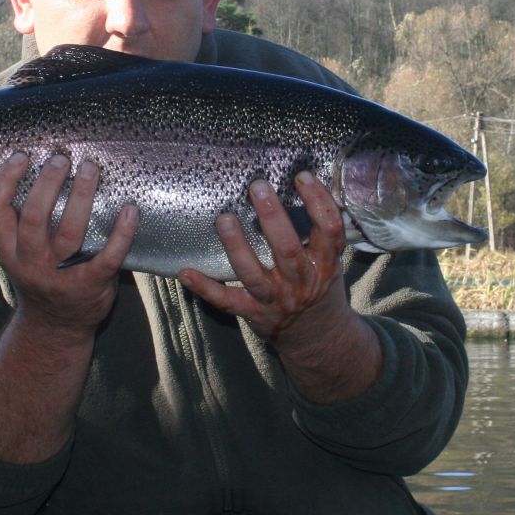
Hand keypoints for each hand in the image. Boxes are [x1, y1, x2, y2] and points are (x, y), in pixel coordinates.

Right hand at [0, 152, 137, 335]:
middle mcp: (30, 262)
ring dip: (82, 195)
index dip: (4, 181)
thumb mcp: (18, 256)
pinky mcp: (91, 284)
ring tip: (90, 169)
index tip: (21, 156)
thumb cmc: (42, 279)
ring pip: (70, 231)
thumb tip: (42, 169)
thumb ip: (21, 226)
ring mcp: (60, 275)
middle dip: (48, 182)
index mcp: (9, 251)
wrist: (57, 328)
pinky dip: (122, 232)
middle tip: (62, 158)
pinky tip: (130, 210)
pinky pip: (108, 256)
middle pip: (34, 216)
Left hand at [178, 171, 353, 346]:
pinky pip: (226, 300)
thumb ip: (319, 234)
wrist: (318, 338)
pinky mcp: (253, 313)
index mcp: (324, 264)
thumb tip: (303, 185)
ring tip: (224, 219)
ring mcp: (275, 299)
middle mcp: (301, 282)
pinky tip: (185, 272)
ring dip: (236, 246)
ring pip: (253, 273)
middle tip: (257, 187)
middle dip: (272, 216)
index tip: (302, 177)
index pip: (328, 230)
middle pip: (287, 248)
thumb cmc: (320, 287)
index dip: (318, 202)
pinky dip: (204, 287)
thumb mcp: (329, 262)